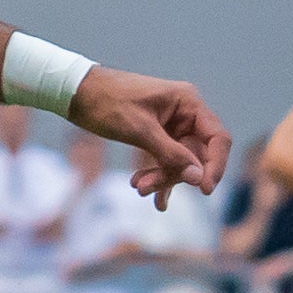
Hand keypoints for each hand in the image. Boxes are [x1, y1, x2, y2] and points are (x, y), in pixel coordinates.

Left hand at [75, 70, 230, 202]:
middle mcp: (184, 113)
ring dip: (162, 178)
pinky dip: (159, 177)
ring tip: (137, 187)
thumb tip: (198, 178)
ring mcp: (171, 124)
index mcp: (187, 103)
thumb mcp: (139, 130)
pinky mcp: (156, 134)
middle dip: (174, 175)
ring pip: (179, 161)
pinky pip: (166, 160)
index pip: (217, 138)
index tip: (204, 189)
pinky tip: (156, 200)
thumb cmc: (107, 102)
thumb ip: (171, 155)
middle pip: (196, 154)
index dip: (215, 165)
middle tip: (144, 188)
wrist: (75, 92)